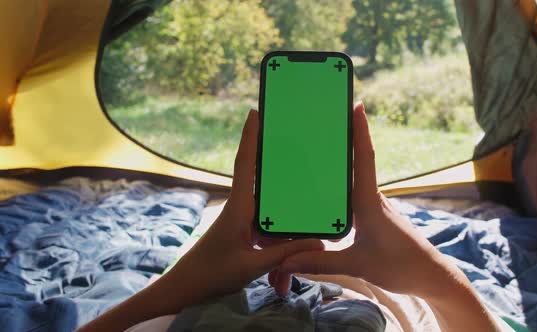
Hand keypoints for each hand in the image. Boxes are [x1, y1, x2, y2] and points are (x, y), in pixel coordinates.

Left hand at [77, 110, 322, 331]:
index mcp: (238, 207)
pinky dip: (273, 261)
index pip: (245, 164)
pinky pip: (266, 242)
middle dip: (283, 196)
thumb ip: (285, 253)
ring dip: (279, 253)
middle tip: (302, 172)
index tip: (255, 112)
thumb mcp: (252, 265)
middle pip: (268, 194)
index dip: (250, 137)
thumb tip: (319, 244)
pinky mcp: (243, 238)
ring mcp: (242, 225)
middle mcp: (241, 210)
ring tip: (280, 284)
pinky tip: (278, 284)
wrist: (181, 292)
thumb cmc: (211, 275)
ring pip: (270, 228)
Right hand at [278, 102, 501, 330]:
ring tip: (319, 149)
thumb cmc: (400, 267)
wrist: (431, 277)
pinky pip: (355, 195)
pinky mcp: (375, 217)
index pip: (364, 159)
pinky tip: (326, 192)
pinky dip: (342, 187)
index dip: (360, 131)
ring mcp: (375, 207)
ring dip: (342, 162)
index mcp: (369, 202)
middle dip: (344, 139)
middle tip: (325, 118)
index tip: (356, 105)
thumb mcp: (357, 265)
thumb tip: (285, 260)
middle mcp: (373, 199)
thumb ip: (319, 262)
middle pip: (357, 162)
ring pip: (354, 180)